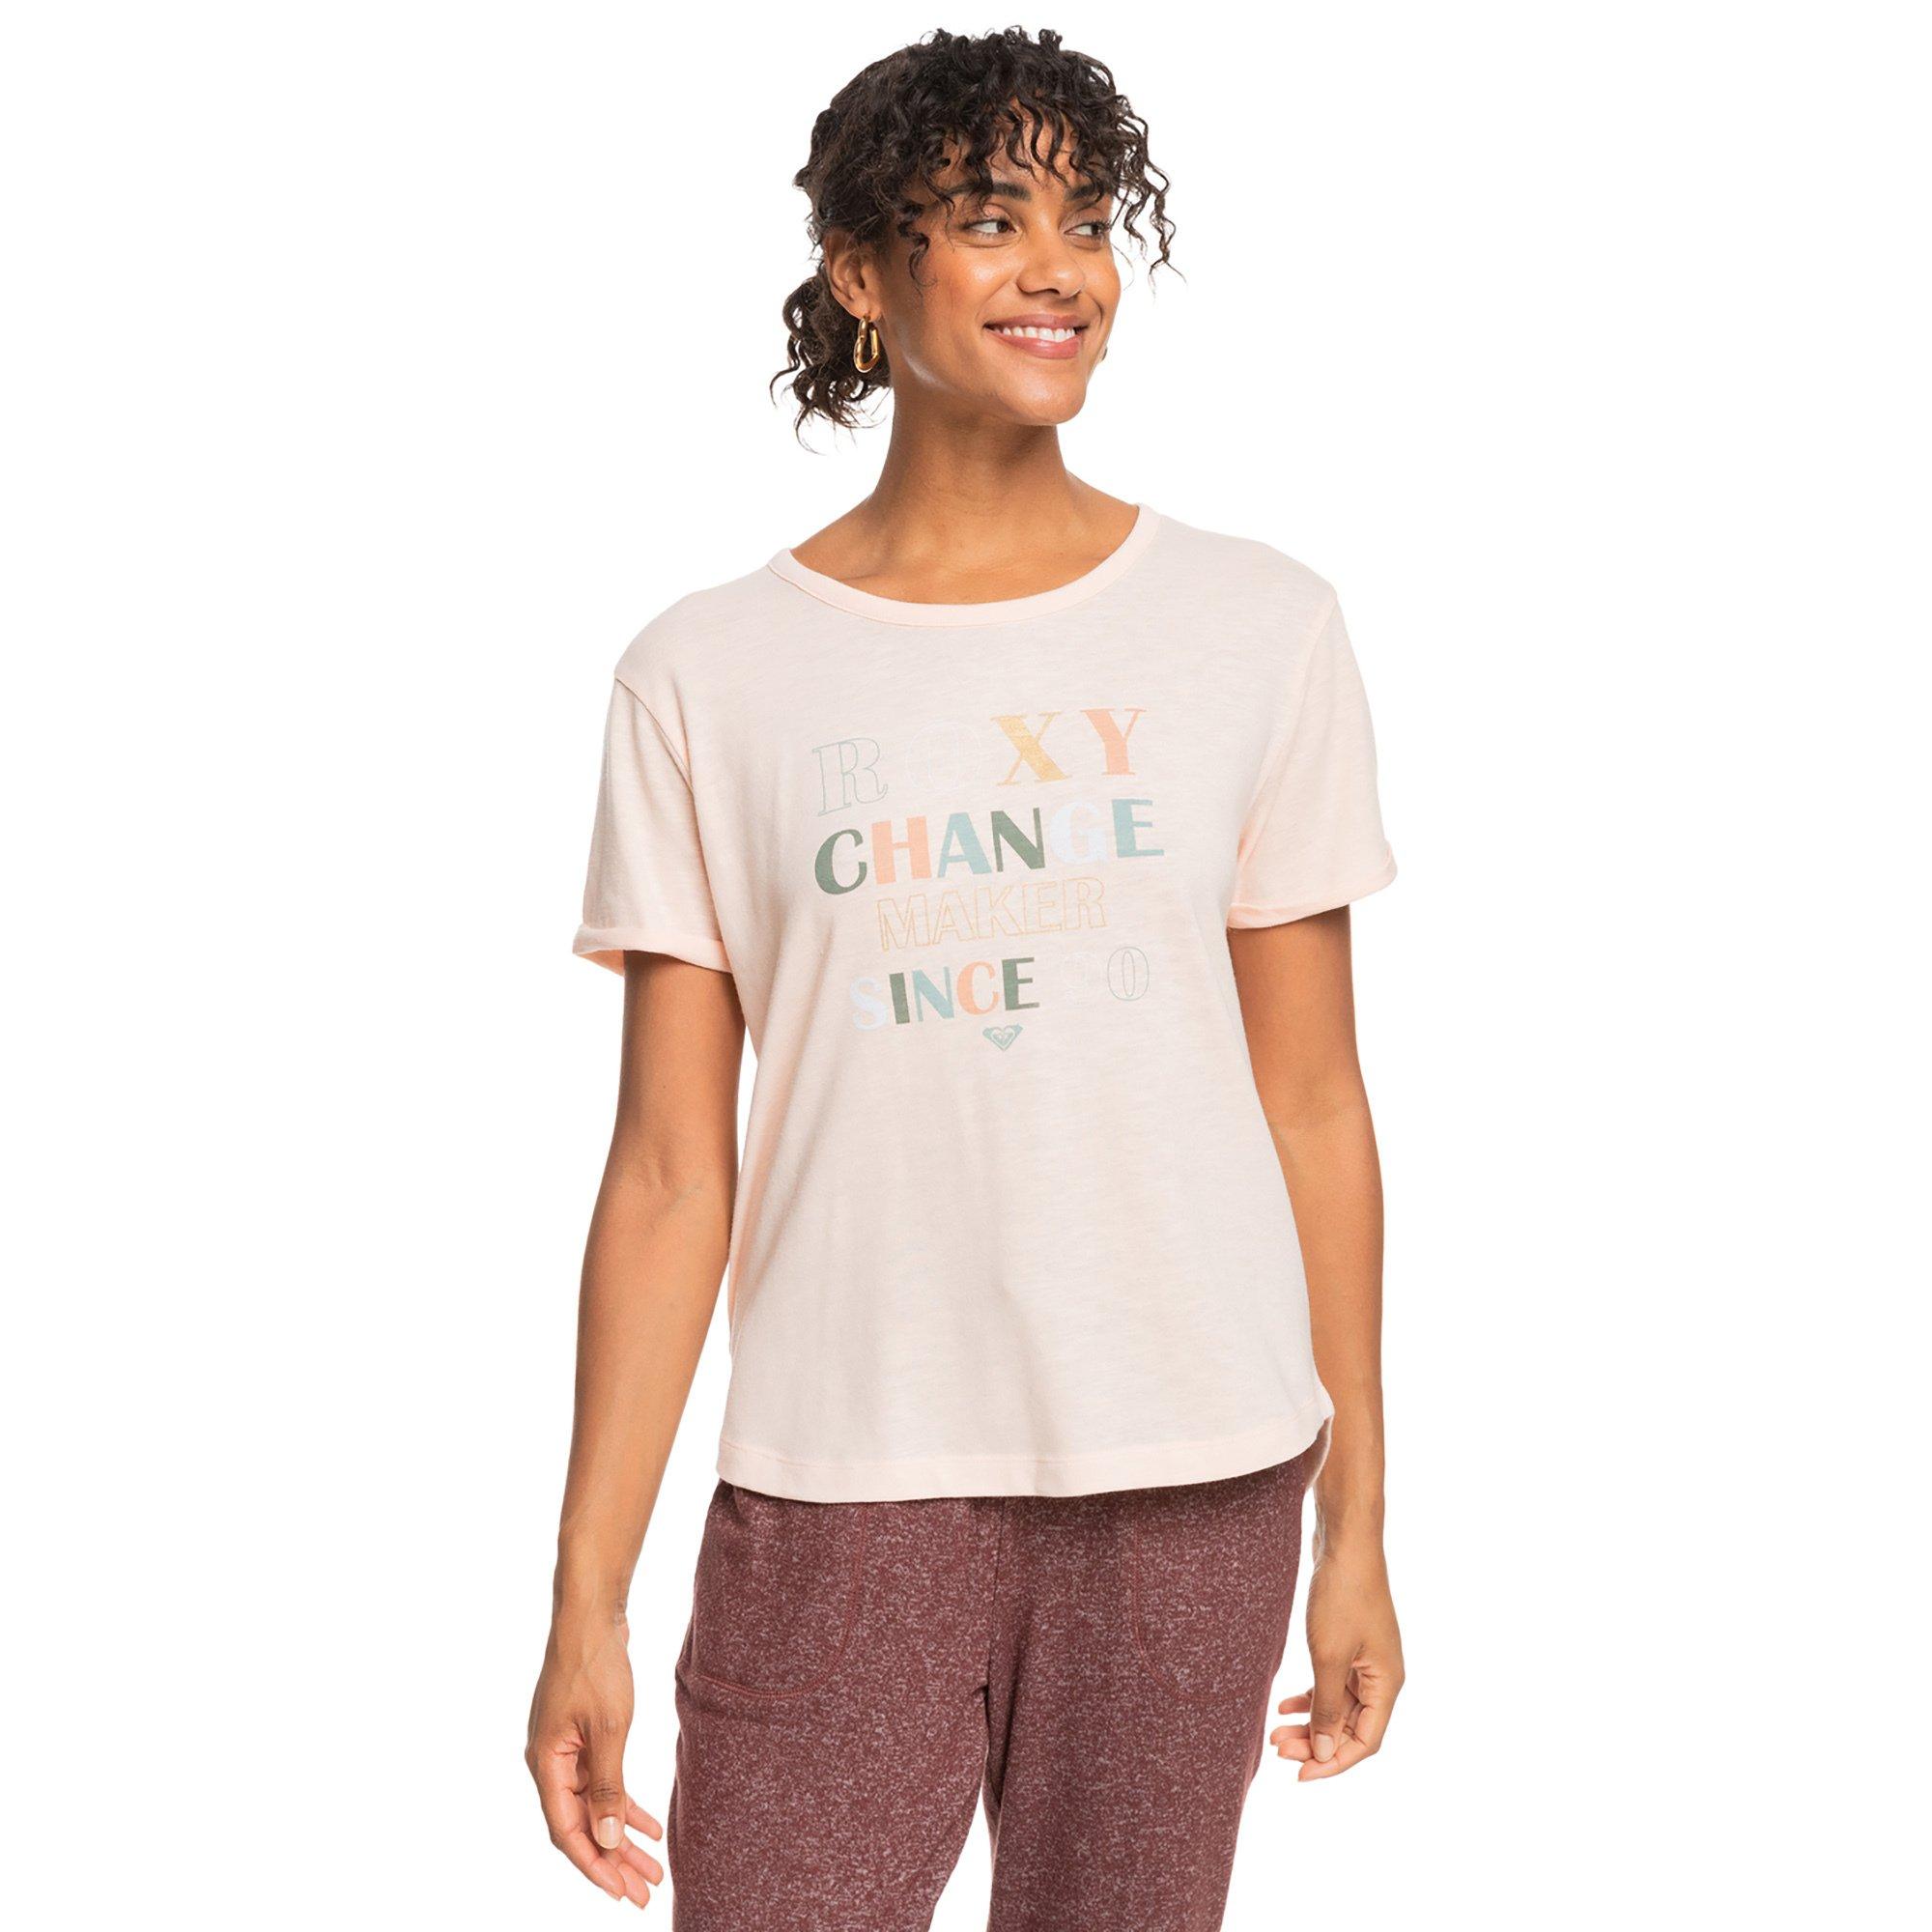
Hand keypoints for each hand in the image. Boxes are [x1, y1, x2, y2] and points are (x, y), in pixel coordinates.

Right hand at [526, 1611, 664, 1906]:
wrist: (591, 1616)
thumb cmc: (595, 1667)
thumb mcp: (608, 1729)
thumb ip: (608, 1785)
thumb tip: (608, 1839)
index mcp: (546, 1764)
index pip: (567, 1831)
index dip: (595, 1864)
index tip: (621, 1892)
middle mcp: (550, 1763)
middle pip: (581, 1825)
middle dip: (613, 1861)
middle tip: (643, 1892)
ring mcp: (565, 1750)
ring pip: (594, 1806)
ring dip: (621, 1836)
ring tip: (652, 1867)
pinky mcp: (582, 1737)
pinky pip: (602, 1782)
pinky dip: (623, 1803)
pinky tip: (650, 1825)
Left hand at [1270, 1538, 1403, 1779]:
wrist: (1345, 1543)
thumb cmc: (1342, 1597)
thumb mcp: (1330, 1656)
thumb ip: (1326, 1707)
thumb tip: (1323, 1752)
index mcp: (1388, 1684)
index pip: (1365, 1741)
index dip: (1334, 1762)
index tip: (1299, 1775)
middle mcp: (1381, 1677)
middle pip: (1349, 1727)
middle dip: (1315, 1743)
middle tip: (1277, 1748)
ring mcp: (1365, 1660)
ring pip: (1336, 1706)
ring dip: (1309, 1721)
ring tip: (1274, 1733)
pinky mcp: (1348, 1644)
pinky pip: (1331, 1683)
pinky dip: (1309, 1696)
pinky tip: (1283, 1705)